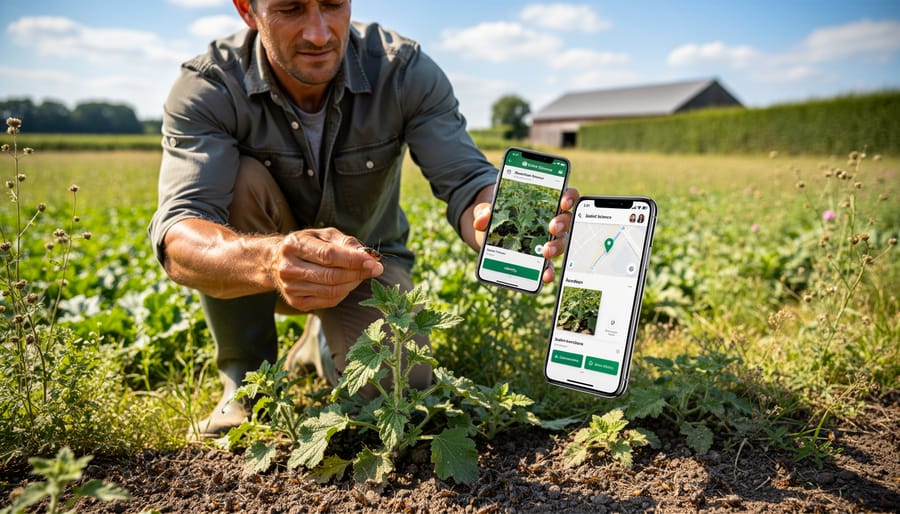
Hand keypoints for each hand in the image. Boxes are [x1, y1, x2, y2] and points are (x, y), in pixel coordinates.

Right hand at [269, 228, 383, 310]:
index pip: (328, 255)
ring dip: (353, 283)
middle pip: (331, 276)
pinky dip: (344, 293)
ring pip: (332, 291)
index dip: (353, 260)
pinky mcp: (296, 302)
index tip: (374, 262)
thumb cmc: (308, 245)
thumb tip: (369, 256)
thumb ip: (346, 243)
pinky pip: (329, 301)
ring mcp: (290, 288)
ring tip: (361, 274)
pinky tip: (347, 284)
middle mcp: (288, 267)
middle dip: (357, 273)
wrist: (276, 261)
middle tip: (375, 269)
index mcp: (293, 245)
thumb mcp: (324, 235)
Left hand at [472, 187, 579, 284]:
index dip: (569, 197)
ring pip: (561, 243)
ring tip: (546, 251)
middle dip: (562, 223)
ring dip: (557, 247)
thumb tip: (482, 218)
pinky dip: (548, 272)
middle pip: (566, 220)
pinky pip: (549, 266)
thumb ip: (483, 211)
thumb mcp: (487, 210)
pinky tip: (544, 276)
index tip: (564, 201)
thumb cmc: (495, 214)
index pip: (564, 197)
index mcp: (543, 204)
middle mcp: (551, 222)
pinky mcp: (539, 259)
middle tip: (553, 226)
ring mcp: (547, 240)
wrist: (487, 233)